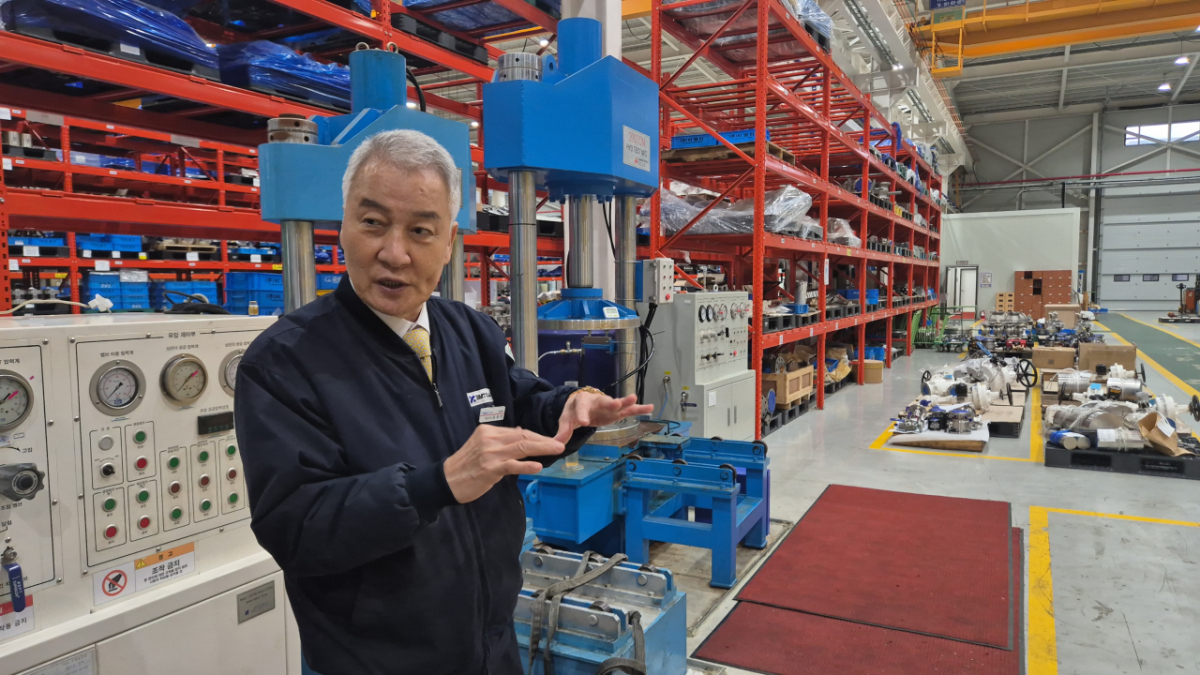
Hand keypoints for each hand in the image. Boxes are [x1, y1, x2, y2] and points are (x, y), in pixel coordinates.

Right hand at [444, 425, 563, 503]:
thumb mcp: (482, 447)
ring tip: (556, 450)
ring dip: (542, 449)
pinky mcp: (490, 469)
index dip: (537, 436)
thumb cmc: (466, 466)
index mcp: (488, 431)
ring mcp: (490, 453)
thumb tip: (522, 435)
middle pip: (522, 437)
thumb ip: (501, 442)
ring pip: (521, 447)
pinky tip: (538, 466)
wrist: (446, 480)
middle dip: (543, 440)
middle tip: (560, 443)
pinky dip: (526, 465)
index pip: (518, 431)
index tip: (550, 440)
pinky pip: (512, 465)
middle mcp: (490, 438)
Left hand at [553, 392, 653, 443]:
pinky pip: (628, 410)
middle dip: (609, 403)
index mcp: (581, 402)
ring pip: (618, 404)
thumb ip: (563, 431)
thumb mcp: (566, 419)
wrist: (581, 403)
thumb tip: (557, 444)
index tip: (583, 422)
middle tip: (615, 404)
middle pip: (602, 402)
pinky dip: (638, 409)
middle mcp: (596, 401)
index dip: (581, 414)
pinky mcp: (616, 411)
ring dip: (626, 403)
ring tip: (635, 400)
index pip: (580, 408)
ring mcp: (608, 406)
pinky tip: (649, 407)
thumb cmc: (573, 411)